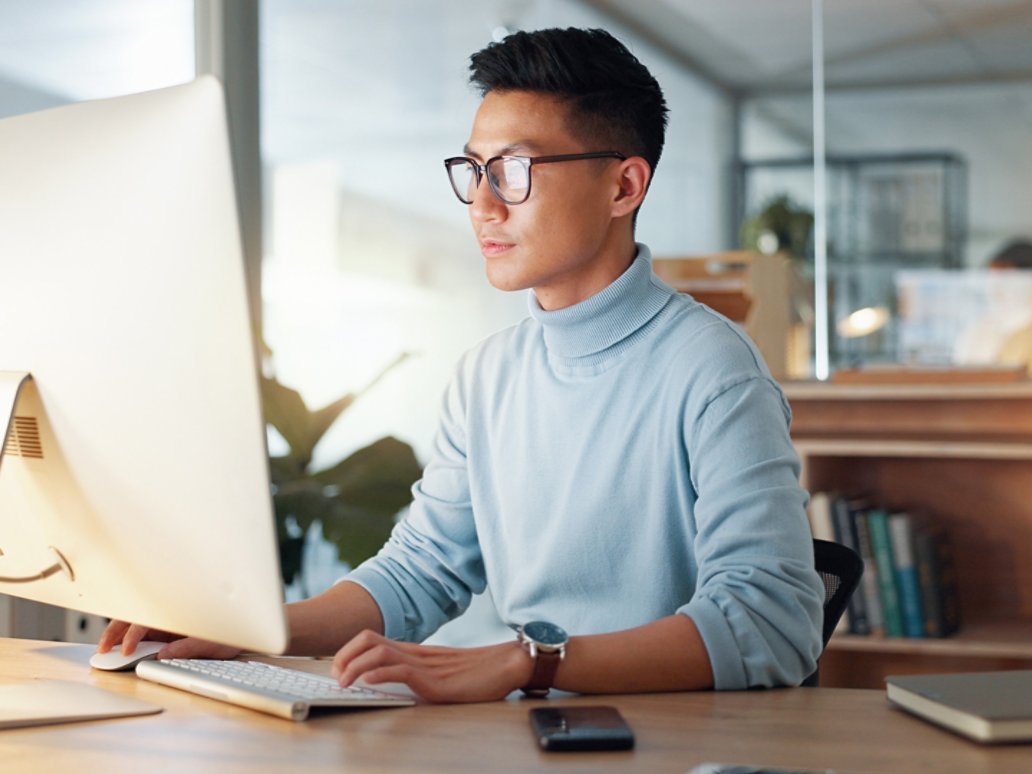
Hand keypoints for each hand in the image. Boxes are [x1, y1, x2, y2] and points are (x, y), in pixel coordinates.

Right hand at [97, 619, 241, 660]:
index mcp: (178, 614)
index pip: (146, 622)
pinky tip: (121, 646)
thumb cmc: (232, 629)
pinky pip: (145, 629)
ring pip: (136, 622)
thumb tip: (163, 655)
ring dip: (118, 632)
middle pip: (135, 618)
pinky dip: (129, 636)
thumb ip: (187, 648)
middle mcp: (170, 615)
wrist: (246, 624)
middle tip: (102, 648)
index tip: (126, 651)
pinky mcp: (168, 629)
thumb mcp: (212, 642)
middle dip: (115, 631)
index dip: (133, 637)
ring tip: (105, 647)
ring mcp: (168, 621)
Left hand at [330, 630, 531, 703]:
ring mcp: (425, 665)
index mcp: (415, 651)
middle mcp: (416, 653)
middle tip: (335, 676)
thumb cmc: (479, 673)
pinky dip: (380, 674)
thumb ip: (418, 673)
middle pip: (369, 640)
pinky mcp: (436, 681)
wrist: (507, 666)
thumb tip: (391, 681)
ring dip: (354, 666)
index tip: (336, 669)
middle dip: (344, 656)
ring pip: (379, 653)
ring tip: (343, 682)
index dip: (348, 650)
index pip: (372, 639)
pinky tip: (369, 682)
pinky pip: (402, 671)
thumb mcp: (439, 672)